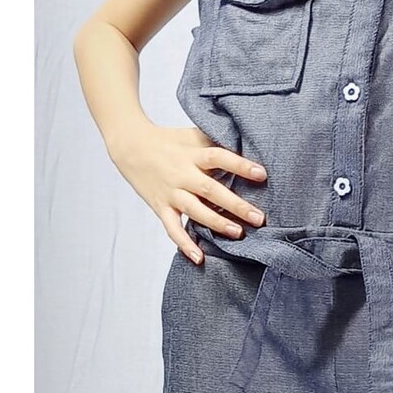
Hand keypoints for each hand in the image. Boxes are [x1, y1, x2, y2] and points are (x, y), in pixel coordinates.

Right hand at [107, 121, 266, 263]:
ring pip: (194, 210)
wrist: (130, 146)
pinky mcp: (160, 207)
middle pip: (210, 190)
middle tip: (258, 218)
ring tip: (238, 233)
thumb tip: (247, 143)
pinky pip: (172, 228)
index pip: (219, 157)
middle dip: (236, 205)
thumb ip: (216, 141)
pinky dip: (184, 243)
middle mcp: (182, 174)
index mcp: (192, 154)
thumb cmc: (169, 141)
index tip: (262, 174)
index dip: (240, 165)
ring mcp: (171, 192)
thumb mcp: (192, 135)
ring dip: (216, 223)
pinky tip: (199, 257)